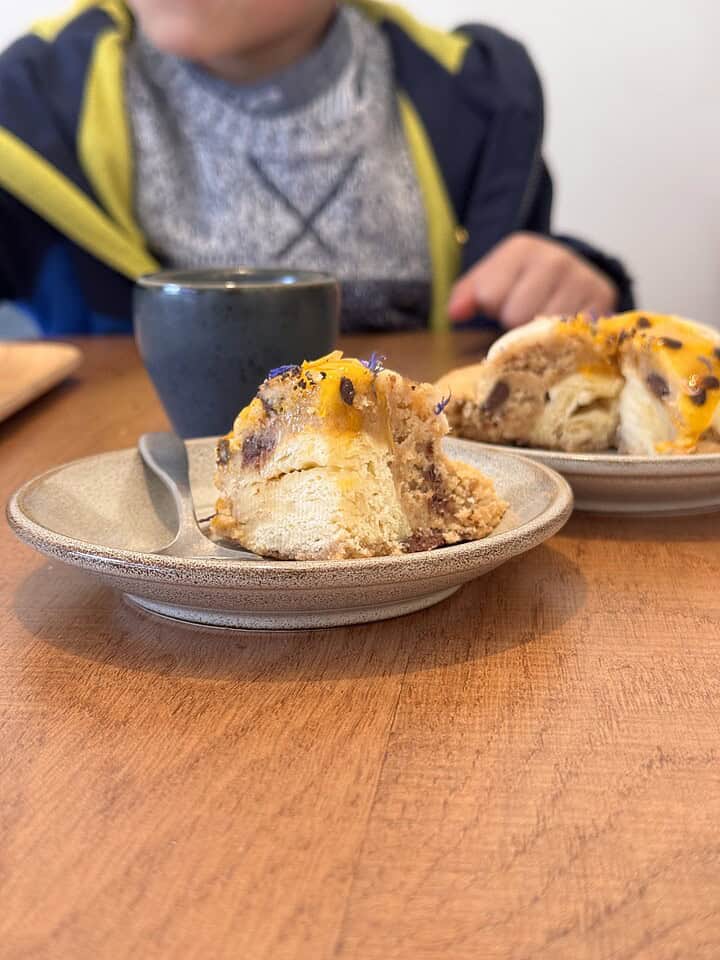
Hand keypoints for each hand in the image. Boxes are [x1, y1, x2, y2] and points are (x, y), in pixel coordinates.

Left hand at [448, 232, 618, 327]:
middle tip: (523, 318)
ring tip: (542, 324)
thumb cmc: (523, 285)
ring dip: (538, 337)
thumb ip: (466, 295)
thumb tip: (455, 313)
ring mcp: (583, 280)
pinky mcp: (603, 304)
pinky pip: (571, 338)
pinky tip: (560, 334)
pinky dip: (562, 343)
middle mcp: (556, 258)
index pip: (488, 295)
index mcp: (521, 248)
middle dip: (513, 324)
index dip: (491, 308)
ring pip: (543, 331)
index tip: (501, 303)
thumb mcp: (491, 280)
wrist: (573, 279)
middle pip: (515, 316)